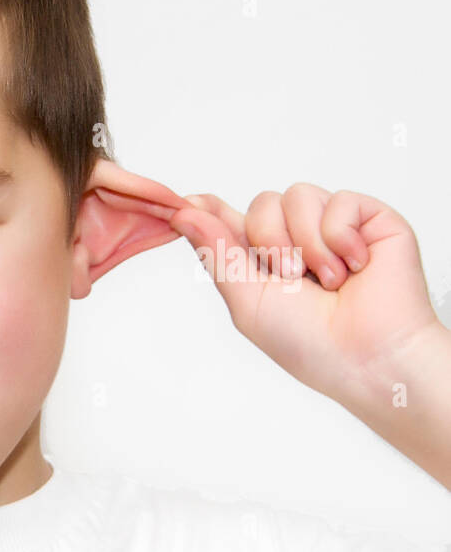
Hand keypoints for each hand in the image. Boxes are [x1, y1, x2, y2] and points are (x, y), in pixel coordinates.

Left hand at [170, 183, 439, 407]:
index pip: (229, 219)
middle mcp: (296, 239)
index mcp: (262, 261)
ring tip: (328, 281)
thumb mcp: (246, 300)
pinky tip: (354, 267)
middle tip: (292, 277)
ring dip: (307, 243)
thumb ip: (216, 252)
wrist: (367, 356)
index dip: (208, 209)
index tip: (186, 205)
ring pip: (298, 195)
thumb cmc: (308, 343)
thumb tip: (182, 212)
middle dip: (269, 240)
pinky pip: (340, 199)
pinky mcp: (369, 218)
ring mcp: (333, 226)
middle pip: (262, 203)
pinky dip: (341, 236)